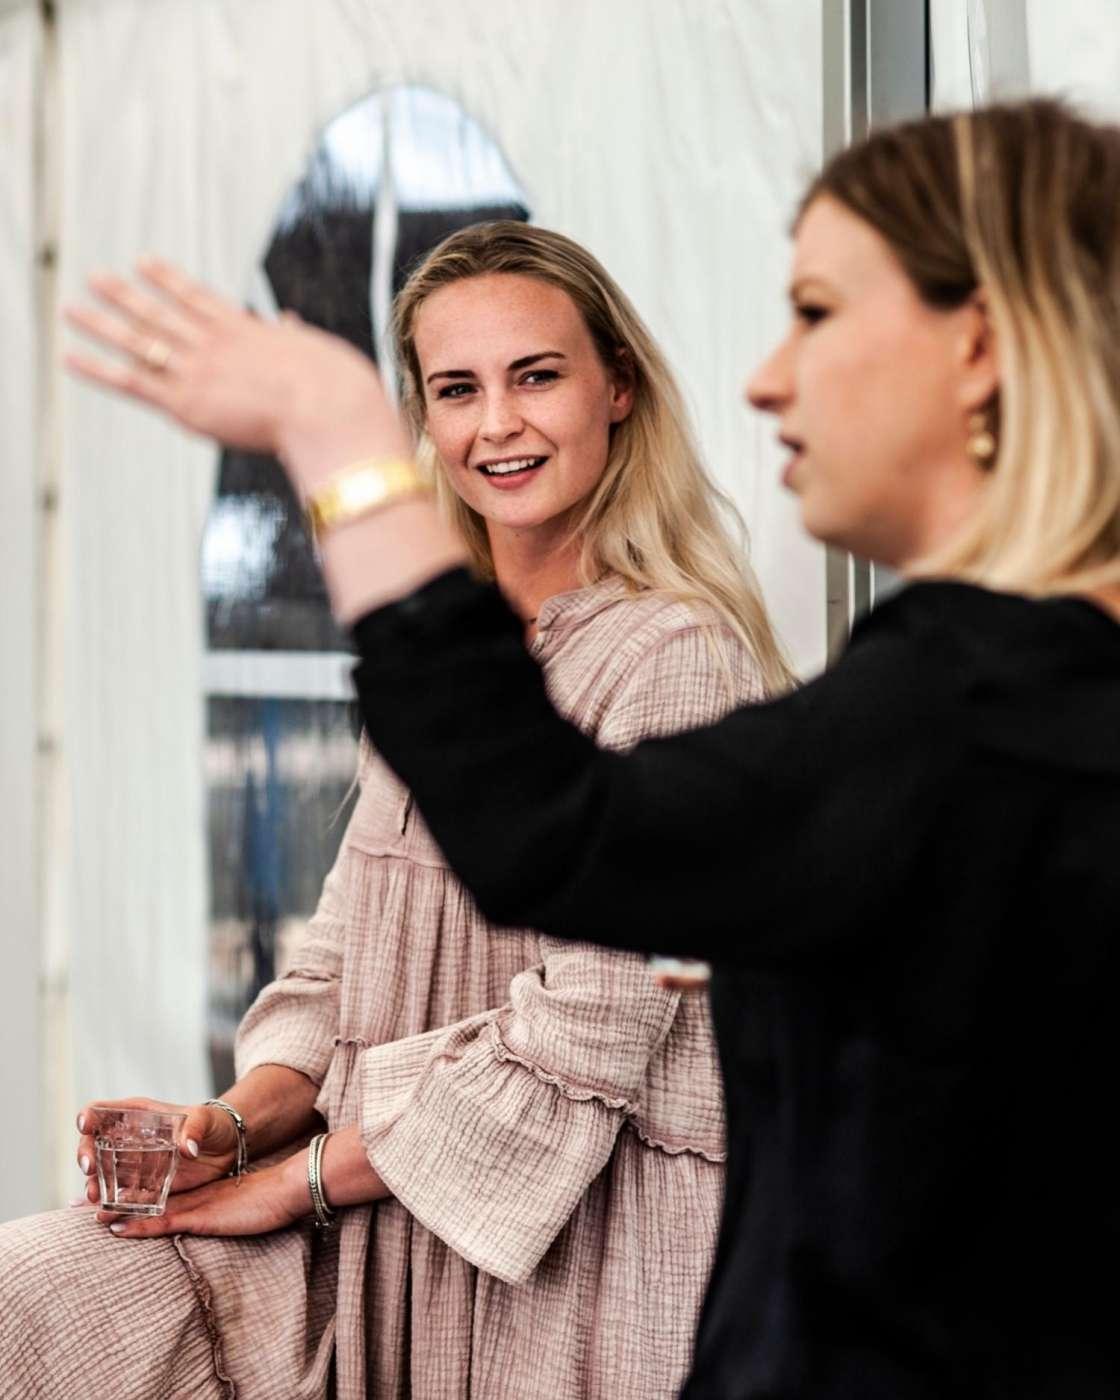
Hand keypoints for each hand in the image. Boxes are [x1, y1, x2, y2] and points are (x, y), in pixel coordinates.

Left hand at [64, 259, 409, 493]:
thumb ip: (293, 336)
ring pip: (139, 339)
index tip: (145, 263)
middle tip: (96, 277)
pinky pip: (132, 381)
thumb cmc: (336, 387)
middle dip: (125, 295)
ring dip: (102, 322)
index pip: (197, 299)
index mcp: (246, 330)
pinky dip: (98, 369)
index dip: (168, 280)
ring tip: (73, 307)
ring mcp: (197, 368)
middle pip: (160, 313)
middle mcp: (214, 343)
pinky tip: (71, 356)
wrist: (328, 408)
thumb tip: (289, 320)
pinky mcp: (187, 401)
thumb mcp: (315, 351)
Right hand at [74, 1096, 237, 1205]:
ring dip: (94, 1185)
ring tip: (94, 1198)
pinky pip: (122, 1197)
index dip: (90, 1116)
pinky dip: (112, 1206)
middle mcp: (129, 1140)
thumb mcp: (206, 1120)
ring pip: (102, 1175)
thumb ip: (195, 1128)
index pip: (104, 1111)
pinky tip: (106, 1214)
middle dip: (85, 1155)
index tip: (85, 1125)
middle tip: (89, 1168)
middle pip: (93, 1144)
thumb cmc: (214, 1124)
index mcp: (138, 1114)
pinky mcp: (144, 1187)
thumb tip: (187, 1148)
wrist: (227, 1149)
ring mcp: (133, 1165)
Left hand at [98, 1154, 310, 1239]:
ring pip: (148, 1206)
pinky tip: (116, 1226)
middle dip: (115, 1200)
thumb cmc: (273, 1201)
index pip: (160, 1196)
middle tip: (84, 1204)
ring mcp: (195, 1203)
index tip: (108, 1202)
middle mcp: (193, 1195)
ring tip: (87, 1212)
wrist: (288, 1188)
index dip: (133, 1198)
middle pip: (147, 1197)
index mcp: (201, 1194)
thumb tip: (220, 1221)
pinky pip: (162, 1219)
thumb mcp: (243, 1208)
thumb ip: (227, 1213)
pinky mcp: (201, 1214)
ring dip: (117, 1209)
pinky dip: (137, 1223)